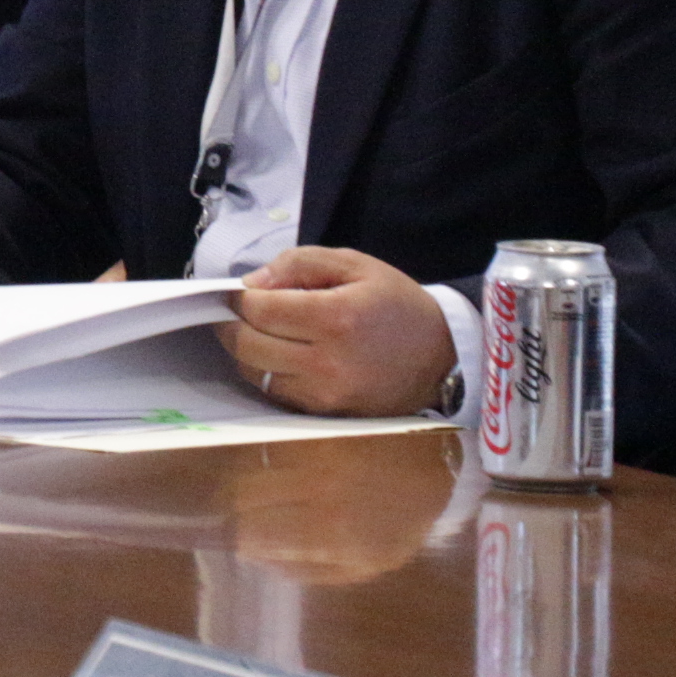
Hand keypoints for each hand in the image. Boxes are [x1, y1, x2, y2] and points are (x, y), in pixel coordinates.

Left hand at [219, 246, 456, 415]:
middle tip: (235, 311)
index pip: (260, 310)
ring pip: (255, 373)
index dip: (240, 298)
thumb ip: (298, 264)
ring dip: (245, 350)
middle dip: (232, 324)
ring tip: (256, 331)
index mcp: (336, 318)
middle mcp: (328, 362)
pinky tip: (277, 354)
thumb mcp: (354, 264)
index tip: (241, 291)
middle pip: (248, 345)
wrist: (444, 354)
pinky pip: (276, 392)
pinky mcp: (328, 412)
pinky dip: (266, 372)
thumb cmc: (396, 303)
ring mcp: (327, 394)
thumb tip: (251, 284)